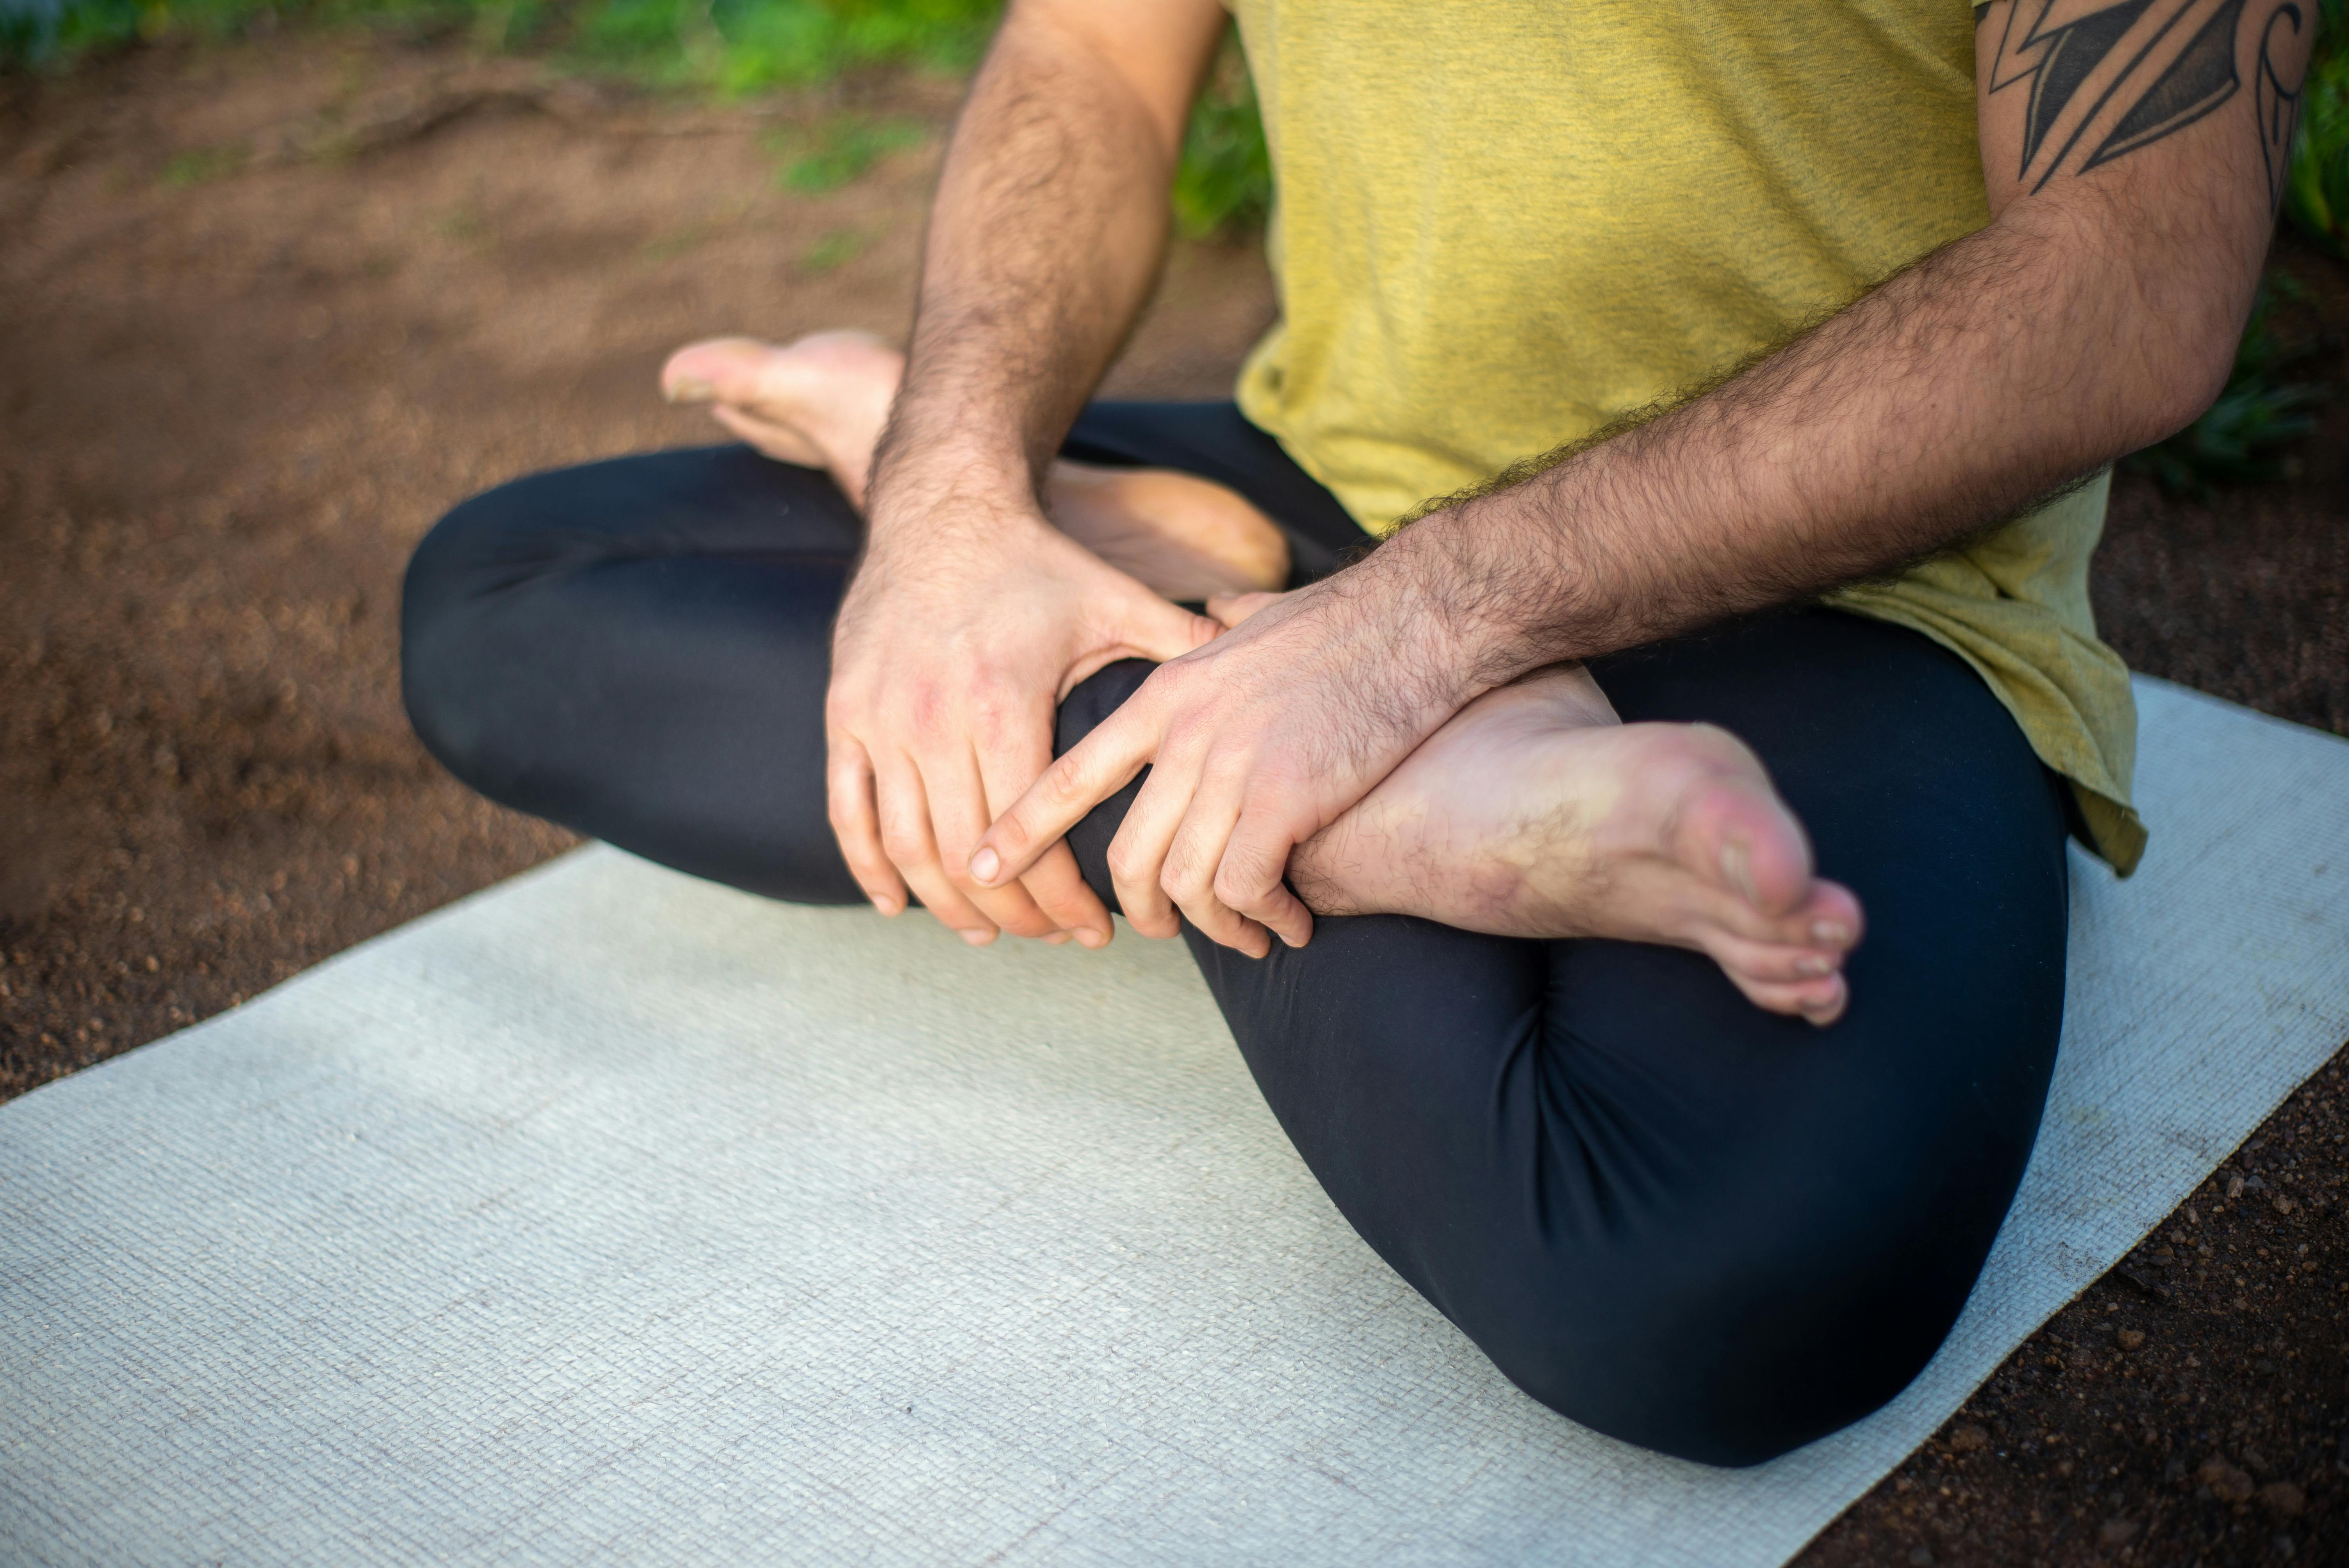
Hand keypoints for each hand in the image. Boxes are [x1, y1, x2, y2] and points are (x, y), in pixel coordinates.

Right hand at [827, 494, 1218, 946]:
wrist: (940, 506)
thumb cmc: (1035, 562)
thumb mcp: (1113, 599)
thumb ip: (1179, 642)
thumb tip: (1252, 664)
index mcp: (1003, 703)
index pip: (1034, 833)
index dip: (1064, 898)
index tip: (1093, 930)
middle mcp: (933, 719)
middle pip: (969, 857)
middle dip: (1016, 915)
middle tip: (1051, 939)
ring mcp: (880, 720)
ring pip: (908, 847)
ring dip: (947, 905)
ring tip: (988, 932)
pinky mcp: (844, 714)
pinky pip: (848, 811)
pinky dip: (869, 868)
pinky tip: (896, 904)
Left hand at [968, 553, 1486, 956]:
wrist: (1415, 619)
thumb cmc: (1345, 621)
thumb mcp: (1255, 617)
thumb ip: (1219, 626)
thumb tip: (1216, 608)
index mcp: (1165, 697)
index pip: (1067, 775)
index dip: (1019, 832)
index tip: (983, 871)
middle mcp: (1186, 736)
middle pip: (1127, 855)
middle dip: (1143, 911)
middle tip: (1169, 929)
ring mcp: (1233, 769)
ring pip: (1184, 883)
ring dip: (1214, 927)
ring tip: (1250, 936)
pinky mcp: (1285, 799)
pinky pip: (1245, 890)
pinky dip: (1263, 920)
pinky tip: (1291, 925)